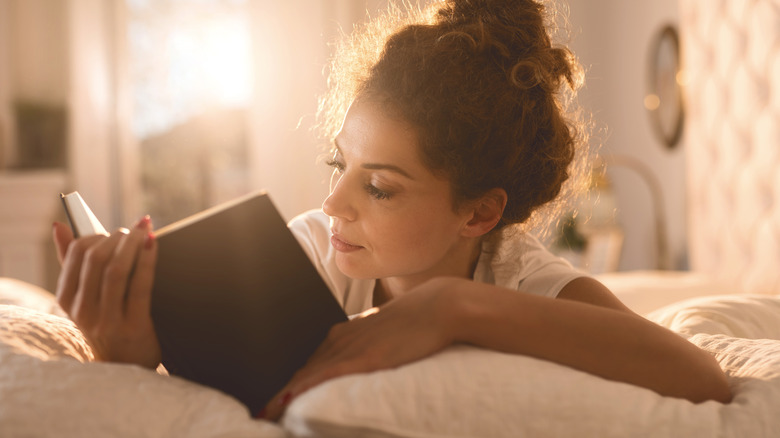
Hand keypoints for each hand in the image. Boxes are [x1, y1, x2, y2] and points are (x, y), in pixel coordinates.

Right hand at [53, 217, 161, 368]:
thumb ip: (70, 262)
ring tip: (145, 232)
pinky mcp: (133, 327)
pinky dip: (147, 259)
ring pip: (117, 270)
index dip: (96, 235)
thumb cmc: (107, 322)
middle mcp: (83, 311)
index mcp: (67, 300)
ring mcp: (107, 321)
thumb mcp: (84, 298)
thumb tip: (59, 226)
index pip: (75, 254)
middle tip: (134, 231)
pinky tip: (153, 244)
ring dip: (133, 244)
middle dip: (118, 238)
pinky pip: (140, 286)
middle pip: (96, 260)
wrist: (128, 365)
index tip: (113, 232)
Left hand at [260, 278, 458, 420]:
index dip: (287, 383)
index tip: (271, 400)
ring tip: (264, 412)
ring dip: (284, 395)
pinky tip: (290, 397)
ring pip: (308, 374)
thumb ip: (365, 349)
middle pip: (301, 370)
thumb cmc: (415, 322)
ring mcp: (352, 347)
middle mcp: (340, 340)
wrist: (438, 306)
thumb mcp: (382, 336)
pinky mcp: (366, 357)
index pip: (307, 363)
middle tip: (258, 412)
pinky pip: (329, 374)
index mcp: (343, 335)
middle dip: (278, 393)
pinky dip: (306, 386)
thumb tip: (357, 365)